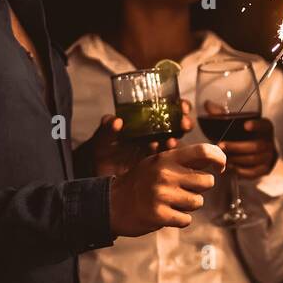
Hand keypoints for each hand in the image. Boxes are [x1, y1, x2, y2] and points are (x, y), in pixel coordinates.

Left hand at [77, 99, 195, 177]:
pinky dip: (170, 156)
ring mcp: (157, 150)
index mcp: (144, 122)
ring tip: (171, 142)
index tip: (182, 106)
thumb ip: (106, 129)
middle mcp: (154, 134)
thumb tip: (117, 121)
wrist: (98, 176)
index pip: (167, 109)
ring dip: (177, 140)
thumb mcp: (101, 139)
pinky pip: (168, 160)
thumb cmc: (100, 152)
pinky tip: (165, 154)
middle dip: (185, 122)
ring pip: (175, 142)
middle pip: (177, 125)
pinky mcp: (156, 165)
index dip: (178, 106)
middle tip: (184, 123)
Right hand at [109, 143, 225, 236]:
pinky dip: (180, 219)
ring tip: (172, 202)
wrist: (110, 204)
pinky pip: (186, 219)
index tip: (220, 167)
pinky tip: (166, 214)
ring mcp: (162, 195)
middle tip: (184, 190)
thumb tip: (217, 158)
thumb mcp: (157, 163)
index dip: (219, 158)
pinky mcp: (159, 215)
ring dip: (189, 205)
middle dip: (200, 188)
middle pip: (207, 181)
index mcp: (166, 158)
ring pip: (198, 202)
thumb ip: (183, 160)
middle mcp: (165, 174)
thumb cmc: (140, 182)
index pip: (203, 151)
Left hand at [217, 117, 277, 179]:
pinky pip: (254, 172)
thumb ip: (222, 114)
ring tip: (222, 157)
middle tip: (220, 145)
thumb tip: (207, 105)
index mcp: (266, 128)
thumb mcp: (236, 123)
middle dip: (237, 147)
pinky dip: (240, 170)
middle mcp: (270, 142)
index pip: (265, 125)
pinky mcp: (265, 169)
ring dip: (236, 159)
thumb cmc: (242, 134)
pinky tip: (229, 167)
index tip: (245, 125)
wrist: (255, 151)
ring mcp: (269, 157)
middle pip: (257, 146)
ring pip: (254, 159)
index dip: (257, 125)